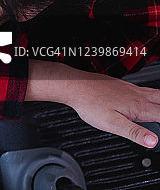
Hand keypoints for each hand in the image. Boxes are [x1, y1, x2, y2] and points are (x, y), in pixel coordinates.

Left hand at [27, 59, 159, 147]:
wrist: (74, 86)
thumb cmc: (90, 103)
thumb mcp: (112, 124)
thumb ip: (134, 132)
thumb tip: (152, 141)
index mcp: (138, 107)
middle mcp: (138, 95)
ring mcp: (131, 89)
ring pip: (156, 94)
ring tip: (158, 113)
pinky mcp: (123, 85)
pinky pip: (144, 90)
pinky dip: (153, 97)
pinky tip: (145, 101)